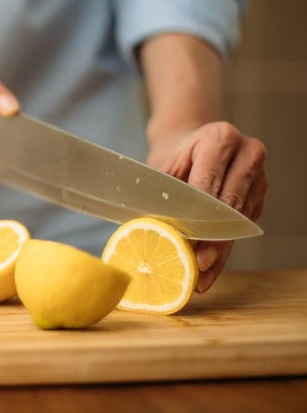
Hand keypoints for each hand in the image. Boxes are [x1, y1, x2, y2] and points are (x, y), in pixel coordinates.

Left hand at [147, 121, 266, 292]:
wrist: (186, 141)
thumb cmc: (171, 155)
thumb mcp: (161, 167)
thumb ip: (163, 193)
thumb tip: (154, 231)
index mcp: (220, 138)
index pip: (209, 184)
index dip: (197, 216)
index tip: (186, 241)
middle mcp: (247, 153)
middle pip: (229, 205)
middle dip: (211, 239)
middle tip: (194, 264)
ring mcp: (257, 175)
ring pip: (239, 221)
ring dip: (219, 251)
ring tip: (199, 274)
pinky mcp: (258, 195)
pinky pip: (241, 228)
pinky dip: (224, 250)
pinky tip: (209, 270)